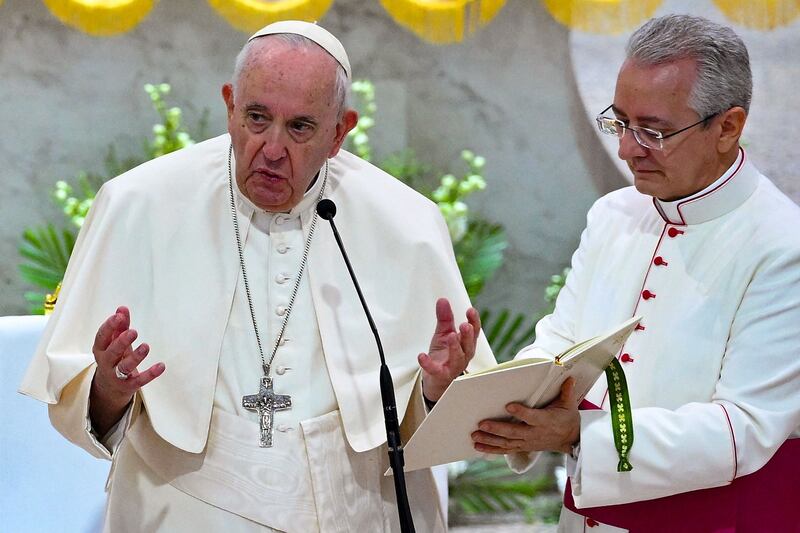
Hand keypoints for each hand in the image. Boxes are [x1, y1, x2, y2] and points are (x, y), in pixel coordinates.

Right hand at [89, 306, 164, 434]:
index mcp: (101, 349)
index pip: (102, 337)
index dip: (109, 326)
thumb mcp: (115, 342)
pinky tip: (161, 366)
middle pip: (112, 352)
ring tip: (146, 346)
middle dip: (122, 342)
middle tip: (133, 332)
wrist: (109, 387)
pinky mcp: (129, 386)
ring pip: (125, 367)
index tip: (119, 316)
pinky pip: (140, 380)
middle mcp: (106, 363)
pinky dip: (150, 373)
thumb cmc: (115, 357)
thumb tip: (122, 308)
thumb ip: (120, 326)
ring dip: (136, 357)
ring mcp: (116, 375)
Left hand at [418, 298, 479, 401]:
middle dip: (468, 335)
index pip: (474, 331)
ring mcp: (453, 366)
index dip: (474, 321)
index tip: (470, 311)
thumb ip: (444, 318)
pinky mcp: (440, 375)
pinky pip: (435, 369)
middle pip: (469, 345)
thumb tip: (443, 300)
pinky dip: (428, 363)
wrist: (436, 378)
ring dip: (455, 347)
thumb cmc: (444, 355)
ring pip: (458, 358)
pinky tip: (422, 356)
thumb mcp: (443, 333)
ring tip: (451, 336)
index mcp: (466, 343)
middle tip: (465, 325)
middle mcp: (463, 355)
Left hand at [471, 378, 580, 454]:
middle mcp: (534, 433)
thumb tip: (569, 377)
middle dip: (496, 429)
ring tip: (475, 435)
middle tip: (481, 424)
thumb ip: (566, 391)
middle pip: (513, 432)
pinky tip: (478, 446)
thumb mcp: (569, 405)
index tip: (508, 406)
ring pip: (506, 443)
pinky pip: (505, 449)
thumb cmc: (567, 418)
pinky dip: (491, 449)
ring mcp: (527, 442)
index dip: (521, 413)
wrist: (570, 439)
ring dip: (489, 440)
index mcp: (545, 421)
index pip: (532, 417)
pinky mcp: (522, 446)